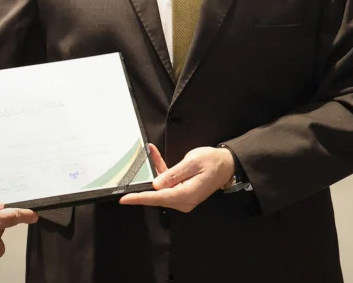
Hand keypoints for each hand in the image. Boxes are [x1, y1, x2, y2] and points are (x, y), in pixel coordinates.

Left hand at [118, 144, 234, 212]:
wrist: (228, 163)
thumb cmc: (213, 161)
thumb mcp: (192, 162)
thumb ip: (173, 174)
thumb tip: (156, 184)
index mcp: (187, 194)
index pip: (158, 198)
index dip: (140, 198)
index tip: (125, 199)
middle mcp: (184, 200)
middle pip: (157, 195)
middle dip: (143, 184)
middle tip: (129, 176)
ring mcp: (183, 197)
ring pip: (161, 188)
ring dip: (155, 171)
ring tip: (151, 152)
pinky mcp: (182, 192)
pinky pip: (167, 183)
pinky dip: (161, 170)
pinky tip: (155, 154)